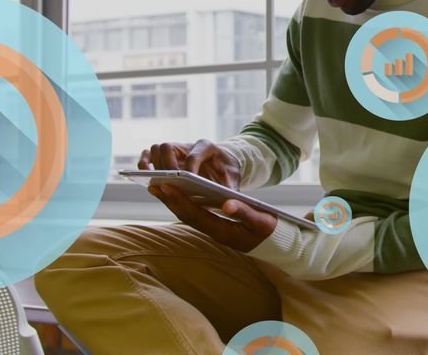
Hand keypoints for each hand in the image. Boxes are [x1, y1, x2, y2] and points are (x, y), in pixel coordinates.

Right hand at [138, 138, 239, 189]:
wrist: (224, 163)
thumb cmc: (228, 172)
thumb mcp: (235, 179)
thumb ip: (232, 189)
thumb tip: (227, 206)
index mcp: (208, 147)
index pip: (194, 155)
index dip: (189, 169)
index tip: (187, 181)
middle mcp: (188, 145)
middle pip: (168, 148)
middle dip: (167, 167)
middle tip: (168, 183)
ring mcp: (176, 149)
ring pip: (156, 149)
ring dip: (153, 165)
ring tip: (155, 182)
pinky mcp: (166, 156)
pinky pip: (148, 155)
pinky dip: (144, 164)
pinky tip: (146, 179)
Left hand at [148, 185, 277, 252]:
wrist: (273, 243)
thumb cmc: (268, 231)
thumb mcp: (261, 221)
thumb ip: (244, 212)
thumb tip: (227, 203)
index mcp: (223, 231)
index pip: (196, 215)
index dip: (180, 201)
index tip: (167, 186)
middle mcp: (214, 233)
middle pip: (186, 216)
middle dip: (170, 200)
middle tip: (154, 184)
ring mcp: (213, 231)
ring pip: (188, 216)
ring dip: (173, 202)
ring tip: (159, 186)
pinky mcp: (214, 226)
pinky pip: (194, 214)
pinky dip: (183, 204)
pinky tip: (176, 193)